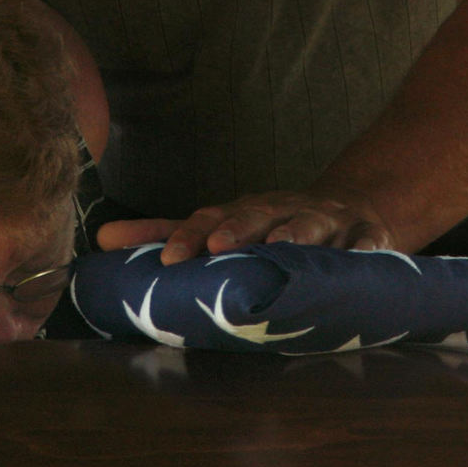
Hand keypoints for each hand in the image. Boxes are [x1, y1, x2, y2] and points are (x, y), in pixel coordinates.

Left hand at [97, 189, 394, 264]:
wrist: (353, 208)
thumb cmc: (273, 226)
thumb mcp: (220, 227)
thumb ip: (165, 236)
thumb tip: (102, 241)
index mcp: (240, 213)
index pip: (207, 220)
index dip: (187, 236)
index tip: (168, 259)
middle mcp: (278, 210)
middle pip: (254, 215)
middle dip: (235, 229)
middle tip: (217, 246)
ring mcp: (323, 221)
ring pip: (309, 223)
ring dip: (295, 232)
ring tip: (282, 244)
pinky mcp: (364, 236)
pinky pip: (365, 241)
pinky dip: (363, 246)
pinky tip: (360, 254)